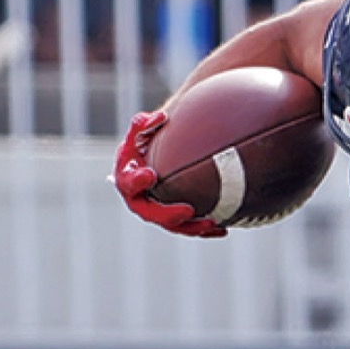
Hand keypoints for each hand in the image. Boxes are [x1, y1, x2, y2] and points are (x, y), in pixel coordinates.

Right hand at [110, 109, 226, 237]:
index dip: (139, 180)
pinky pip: (187, 229)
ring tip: (212, 223)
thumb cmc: (139, 149)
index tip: (151, 175)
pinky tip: (222, 231)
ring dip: (192, 227)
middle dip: (170, 214)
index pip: (129, 183)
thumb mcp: (136, 135)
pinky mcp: (172, 222)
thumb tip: (161, 117)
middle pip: (152, 214)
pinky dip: (204, 231)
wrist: (145, 168)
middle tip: (188, 210)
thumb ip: (142, 124)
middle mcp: (139, 202)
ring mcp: (156, 214)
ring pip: (173, 226)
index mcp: (127, 181)